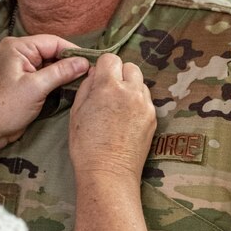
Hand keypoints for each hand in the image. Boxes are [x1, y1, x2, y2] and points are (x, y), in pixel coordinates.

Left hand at [0, 35, 89, 146]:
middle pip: (51, 51)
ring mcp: (18, 65)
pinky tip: (68, 85)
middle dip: (69, 62)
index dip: (73, 51)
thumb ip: (61, 72)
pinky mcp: (21, 79)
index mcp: (17, 47)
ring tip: (82, 79)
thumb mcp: (36, 88)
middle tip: (90, 72)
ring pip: (49, 63)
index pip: (52, 42)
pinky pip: (43, 73)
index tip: (91, 62)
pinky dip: (55, 79)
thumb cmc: (5, 108)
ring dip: (63, 72)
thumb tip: (84, 62)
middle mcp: (17, 51)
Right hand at [69, 53, 155, 180]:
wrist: (108, 172)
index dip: (103, 67)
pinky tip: (126, 118)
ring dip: (130, 87)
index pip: (110, 58)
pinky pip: (146, 100)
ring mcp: (145, 104)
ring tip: (118, 106)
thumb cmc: (86, 145)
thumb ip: (86, 87)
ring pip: (140, 83)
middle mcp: (130, 91)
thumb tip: (94, 74)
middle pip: (130, 66)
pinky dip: (137, 102)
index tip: (98, 78)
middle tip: (109, 91)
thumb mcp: (76, 112)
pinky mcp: (153, 117)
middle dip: (119, 74)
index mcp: (108, 86)